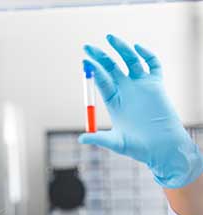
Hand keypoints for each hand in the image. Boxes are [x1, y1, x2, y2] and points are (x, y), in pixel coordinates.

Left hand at [79, 34, 202, 188]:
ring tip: (109, 38)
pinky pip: (153, 65)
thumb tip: (81, 139)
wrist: (162, 148)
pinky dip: (146, 55)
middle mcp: (126, 91)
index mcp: (114, 101)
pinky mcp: (157, 85)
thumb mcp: (116, 142)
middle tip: (87, 47)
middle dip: (100, 57)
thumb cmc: (138, 147)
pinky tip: (137, 48)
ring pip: (130, 61)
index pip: (101, 80)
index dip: (93, 71)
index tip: (85, 61)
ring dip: (121, 49)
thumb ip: (99, 138)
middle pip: (111, 68)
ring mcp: (141, 86)